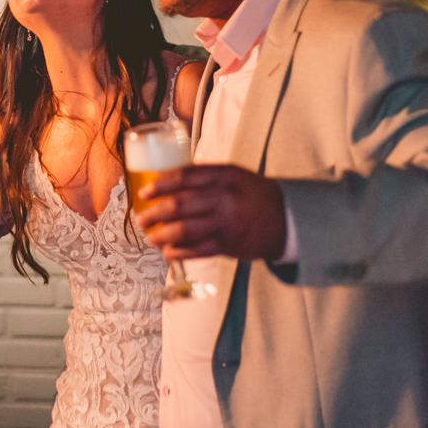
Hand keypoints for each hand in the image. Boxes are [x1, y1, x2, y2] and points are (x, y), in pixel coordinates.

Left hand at [135, 165, 286, 261]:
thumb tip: (166, 179)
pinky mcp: (228, 244)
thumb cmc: (252, 193)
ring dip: (161, 235)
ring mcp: (226, 223)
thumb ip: (204, 176)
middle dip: (154, 213)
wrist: (285, 218)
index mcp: (223, 176)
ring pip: (184, 230)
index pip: (184, 177)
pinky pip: (196, 250)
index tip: (144, 192)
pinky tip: (168, 251)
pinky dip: (178, 252)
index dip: (160, 184)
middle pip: (179, 205)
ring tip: (151, 237)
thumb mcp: (232, 175)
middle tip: (141, 218)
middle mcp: (223, 198)